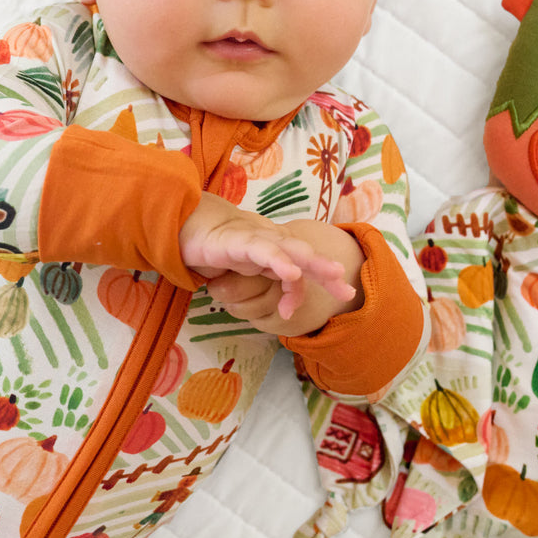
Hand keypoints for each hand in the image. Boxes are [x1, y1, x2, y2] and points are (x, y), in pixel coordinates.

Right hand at [179, 194, 360, 330]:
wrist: (189, 225)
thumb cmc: (222, 250)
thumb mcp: (251, 275)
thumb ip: (270, 287)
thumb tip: (287, 311)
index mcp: (278, 249)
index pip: (306, 265)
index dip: (324, 280)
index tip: (342, 296)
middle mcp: (272, 241)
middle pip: (306, 254)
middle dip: (328, 271)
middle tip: (349, 290)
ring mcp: (256, 238)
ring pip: (289, 248)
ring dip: (313, 261)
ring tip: (334, 274)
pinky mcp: (238, 240)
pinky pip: (261, 250)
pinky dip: (278, 260)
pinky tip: (292, 272)